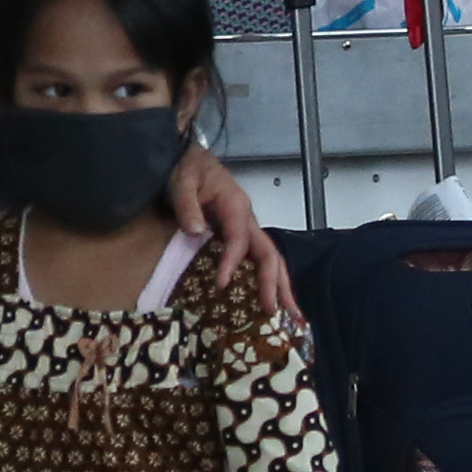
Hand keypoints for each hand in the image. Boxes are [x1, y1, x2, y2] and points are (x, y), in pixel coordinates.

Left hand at [166, 143, 294, 315]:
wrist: (190, 158)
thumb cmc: (188, 169)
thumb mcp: (182, 182)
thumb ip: (187, 206)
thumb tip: (196, 232)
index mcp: (236, 205)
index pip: (239, 238)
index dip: (232, 261)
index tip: (222, 284)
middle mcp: (247, 218)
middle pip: (269, 253)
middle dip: (274, 283)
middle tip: (275, 312)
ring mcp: (246, 226)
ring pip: (270, 258)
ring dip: (279, 285)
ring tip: (289, 314)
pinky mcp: (240, 233)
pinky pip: (258, 258)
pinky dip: (267, 279)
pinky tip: (270, 297)